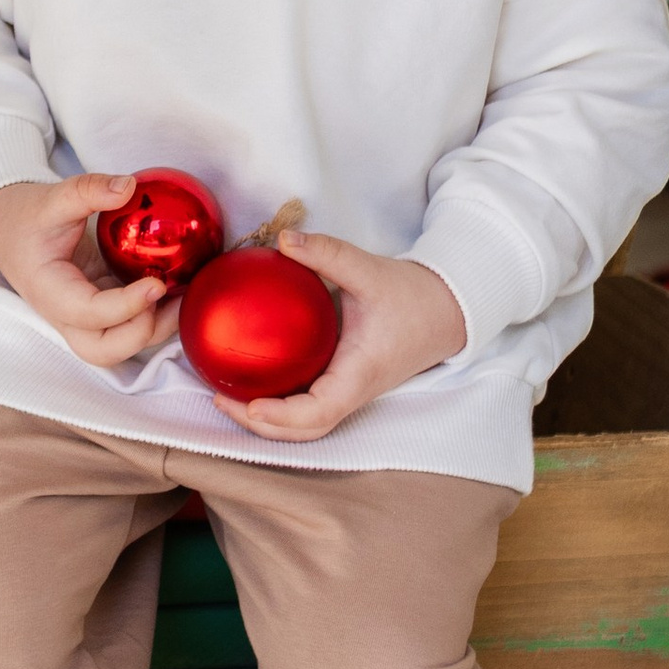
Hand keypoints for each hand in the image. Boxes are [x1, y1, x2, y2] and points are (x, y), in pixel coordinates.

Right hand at [0, 174, 174, 369]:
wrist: (6, 229)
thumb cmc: (25, 217)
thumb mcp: (51, 198)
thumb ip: (88, 190)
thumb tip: (130, 186)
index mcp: (49, 292)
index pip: (90, 314)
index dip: (127, 306)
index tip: (158, 283)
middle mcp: (65, 315)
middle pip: (104, 350)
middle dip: (143, 334)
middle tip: (173, 298)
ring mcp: (83, 317)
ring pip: (119, 344)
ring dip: (155, 329)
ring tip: (186, 296)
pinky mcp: (99, 307)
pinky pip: (128, 324)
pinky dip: (155, 315)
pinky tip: (179, 289)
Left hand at [208, 231, 463, 443]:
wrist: (447, 310)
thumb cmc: (413, 295)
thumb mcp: (369, 269)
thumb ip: (326, 253)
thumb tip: (283, 239)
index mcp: (359, 373)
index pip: (319, 412)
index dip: (283, 416)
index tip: (250, 405)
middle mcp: (353, 391)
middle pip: (306, 430)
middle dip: (262, 426)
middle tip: (221, 400)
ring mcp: (350, 391)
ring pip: (308, 422)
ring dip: (269, 419)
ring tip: (228, 396)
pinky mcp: (347, 382)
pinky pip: (311, 403)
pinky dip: (282, 402)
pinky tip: (254, 377)